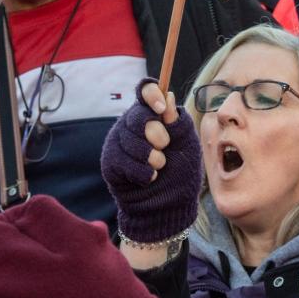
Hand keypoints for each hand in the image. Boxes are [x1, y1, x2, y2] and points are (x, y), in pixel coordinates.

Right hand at [100, 79, 202, 244]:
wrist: (170, 207)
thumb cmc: (182, 173)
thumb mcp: (188, 146)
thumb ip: (179, 122)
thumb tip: (169, 96)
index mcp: (154, 114)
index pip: (145, 90)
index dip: (151, 94)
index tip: (161, 108)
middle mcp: (133, 124)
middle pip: (137, 115)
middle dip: (156, 135)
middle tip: (165, 148)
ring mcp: (119, 142)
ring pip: (129, 139)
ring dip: (151, 157)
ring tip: (159, 167)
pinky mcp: (110, 161)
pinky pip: (122, 160)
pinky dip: (141, 172)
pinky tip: (149, 179)